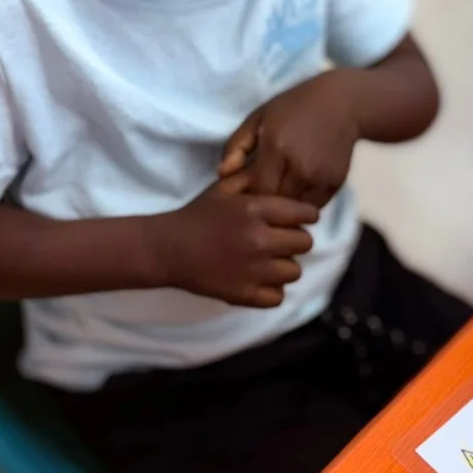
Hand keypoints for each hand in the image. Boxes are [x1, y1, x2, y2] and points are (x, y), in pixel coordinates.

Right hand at [147, 172, 318, 308]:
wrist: (167, 248)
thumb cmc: (198, 214)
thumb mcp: (224, 188)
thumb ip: (254, 179)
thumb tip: (284, 175)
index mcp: (255, 210)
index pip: (305, 213)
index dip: (305, 215)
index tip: (298, 218)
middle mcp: (259, 240)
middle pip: (305, 243)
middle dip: (295, 239)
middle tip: (280, 239)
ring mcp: (253, 270)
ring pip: (294, 272)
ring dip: (284, 266)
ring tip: (268, 261)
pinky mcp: (244, 295)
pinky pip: (278, 297)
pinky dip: (271, 290)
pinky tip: (259, 279)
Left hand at [219, 74, 360, 206]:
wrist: (344, 103)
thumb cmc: (295, 106)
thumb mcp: (260, 117)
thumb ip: (236, 146)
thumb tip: (221, 174)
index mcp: (276, 148)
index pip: (256, 190)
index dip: (247, 195)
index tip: (242, 193)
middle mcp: (299, 166)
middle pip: (274, 203)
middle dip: (263, 204)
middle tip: (255, 198)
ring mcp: (319, 177)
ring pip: (293, 209)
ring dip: (283, 207)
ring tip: (275, 196)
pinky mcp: (335, 183)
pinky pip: (312, 207)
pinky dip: (301, 204)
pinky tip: (295, 191)